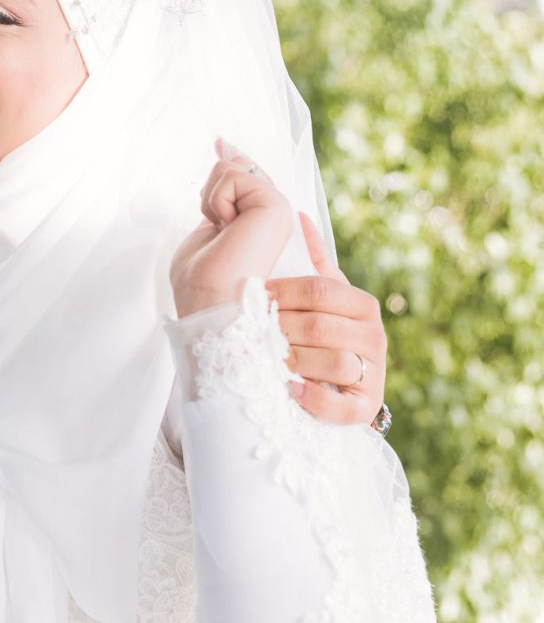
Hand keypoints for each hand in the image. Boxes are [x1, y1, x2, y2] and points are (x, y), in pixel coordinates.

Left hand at [170, 139, 294, 316]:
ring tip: (224, 232)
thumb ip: (220, 191)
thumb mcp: (207, 227)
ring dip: (213, 200)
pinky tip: (228, 228)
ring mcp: (278, 209)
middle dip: (213, 192)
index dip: (227, 161)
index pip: (244, 173)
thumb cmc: (203, 281)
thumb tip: (223, 141)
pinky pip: (232, 176)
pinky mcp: (276, 206)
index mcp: (260, 220)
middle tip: (218, 228)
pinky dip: (217, 201)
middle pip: (236, 165)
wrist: (210, 308)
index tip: (218, 146)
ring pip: (231, 167)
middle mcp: (274, 213)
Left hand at [265, 214, 387, 425]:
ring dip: (293, 362)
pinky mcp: (365, 408)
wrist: (332, 388)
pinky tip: (289, 390)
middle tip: (248, 332)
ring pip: (334, 362)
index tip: (250, 296)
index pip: (320, 290)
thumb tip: (298, 214)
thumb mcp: (316, 299)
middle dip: (278, 329)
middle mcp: (373, 336)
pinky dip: (314, 399)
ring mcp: (373, 373)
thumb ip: (309, 261)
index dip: (280, 293)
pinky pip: (344, 406)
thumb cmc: (314, 336)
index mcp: (360, 304)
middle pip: (320, 326)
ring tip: (266, 361)